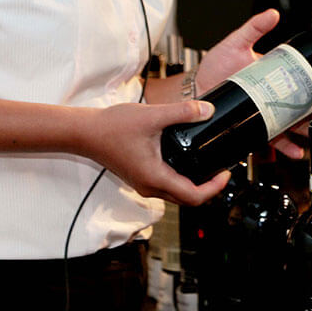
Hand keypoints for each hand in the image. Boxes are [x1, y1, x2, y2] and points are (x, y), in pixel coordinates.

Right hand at [79, 99, 230, 205]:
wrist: (85, 132)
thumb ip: (182, 112)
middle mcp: (149, 186)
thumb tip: (208, 110)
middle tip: (223, 170)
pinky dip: (182, 179)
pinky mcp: (140, 177)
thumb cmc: (112, 127)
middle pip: (187, 199)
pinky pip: (167, 186)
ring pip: (176, 194)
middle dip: (209, 188)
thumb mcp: (153, 116)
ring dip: (195, 184)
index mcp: (155, 178)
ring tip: (210, 165)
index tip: (226, 173)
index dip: (214, 188)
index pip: (193, 197)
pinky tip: (189, 161)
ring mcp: (143, 183)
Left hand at [193, 9, 311, 158]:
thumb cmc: (215, 68)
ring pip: (299, 125)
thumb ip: (254, 28)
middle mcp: (279, 96)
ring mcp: (271, 113)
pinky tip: (297, 150)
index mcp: (279, 74)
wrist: (195, 92)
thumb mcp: (236, 44)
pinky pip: (278, 140)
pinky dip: (289, 147)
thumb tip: (271, 14)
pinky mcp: (259, 128)